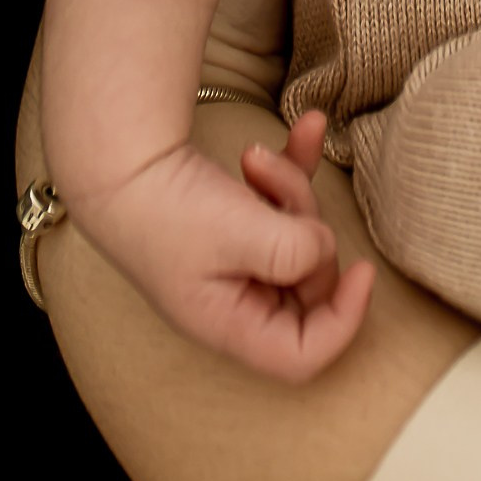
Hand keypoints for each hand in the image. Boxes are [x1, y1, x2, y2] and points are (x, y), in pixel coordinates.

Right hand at [79, 111, 372, 383]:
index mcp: (232, 324)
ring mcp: (238, 259)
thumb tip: (326, 249)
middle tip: (275, 182)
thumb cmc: (165, 209)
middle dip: (305, 222)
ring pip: (297, 233)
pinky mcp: (238, 218)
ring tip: (255, 157)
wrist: (117, 161)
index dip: (343, 321)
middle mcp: (237, 299)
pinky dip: (295, 165)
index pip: (303, 354)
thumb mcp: (236, 234)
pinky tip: (311, 126)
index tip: (363, 271)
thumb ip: (295, 251)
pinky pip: (284, 198)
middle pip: (307, 279)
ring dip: (290, 186)